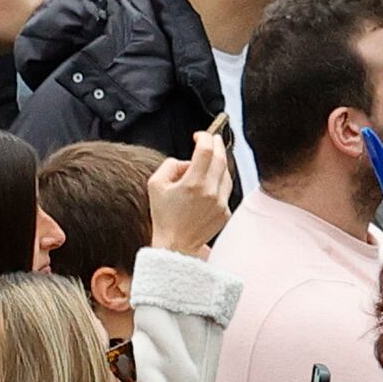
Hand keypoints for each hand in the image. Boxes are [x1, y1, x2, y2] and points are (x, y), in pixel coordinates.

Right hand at [149, 126, 233, 257]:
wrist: (175, 245)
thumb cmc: (164, 218)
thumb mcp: (155, 185)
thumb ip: (170, 165)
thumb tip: (185, 162)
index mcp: (193, 184)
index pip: (206, 150)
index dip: (204, 137)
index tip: (199, 135)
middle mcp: (210, 192)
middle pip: (221, 158)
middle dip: (216, 144)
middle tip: (212, 139)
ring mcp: (220, 203)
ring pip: (227, 174)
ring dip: (220, 163)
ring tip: (211, 160)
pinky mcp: (225, 213)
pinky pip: (226, 190)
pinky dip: (220, 182)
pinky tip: (210, 183)